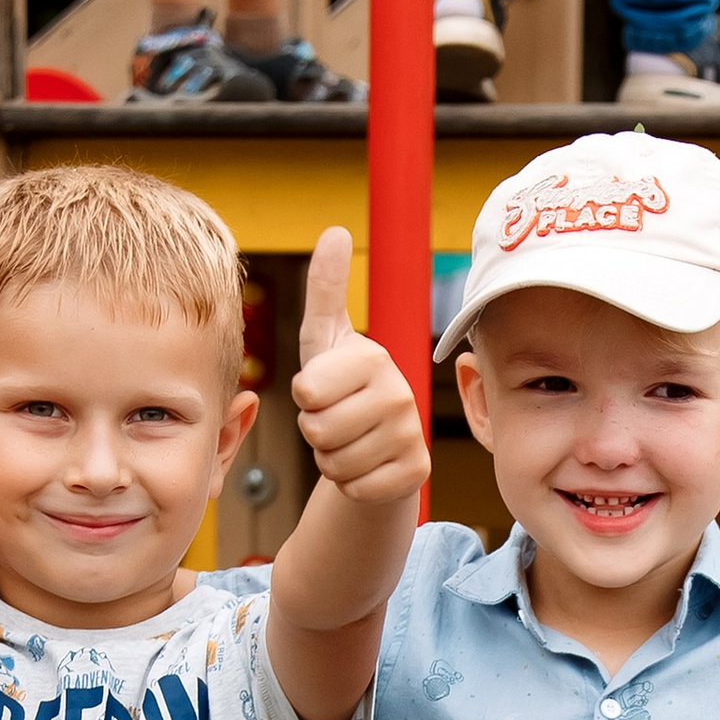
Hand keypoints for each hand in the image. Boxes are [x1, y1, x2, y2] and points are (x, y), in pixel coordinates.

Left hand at [291, 226, 430, 507]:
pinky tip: (366, 464)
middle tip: (335, 419)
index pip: (306, 393)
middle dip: (314, 433)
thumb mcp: (325, 339)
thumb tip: (336, 230)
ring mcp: (410, 433)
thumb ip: (324, 289)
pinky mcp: (416, 471)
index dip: (304, 399)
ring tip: (349, 440)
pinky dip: (351, 483)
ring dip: (330, 460)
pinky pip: (355, 488)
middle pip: (317, 431)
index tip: (322, 390)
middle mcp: (399, 391)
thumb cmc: (341, 386)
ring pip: (334, 464)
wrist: (379, 441)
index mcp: (371, 356)